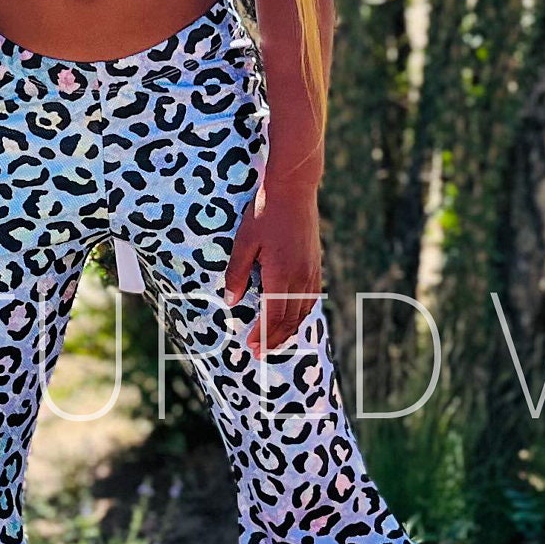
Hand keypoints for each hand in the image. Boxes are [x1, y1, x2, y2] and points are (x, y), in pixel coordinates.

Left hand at [224, 186, 322, 356]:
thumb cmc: (265, 212)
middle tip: (260, 353)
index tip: (251, 347)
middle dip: (275, 338)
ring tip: (275, 341)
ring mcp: (311, 270)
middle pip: (290, 319)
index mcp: (281, 273)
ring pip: (303, 310)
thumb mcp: (243, 241)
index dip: (263, 334)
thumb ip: (237, 273)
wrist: (294, 189)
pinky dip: (301, 314)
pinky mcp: (315, 263)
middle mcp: (300, 276)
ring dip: (289, 329)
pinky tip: (293, 317)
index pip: (274, 315)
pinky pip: (310, 298)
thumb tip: (230, 302)